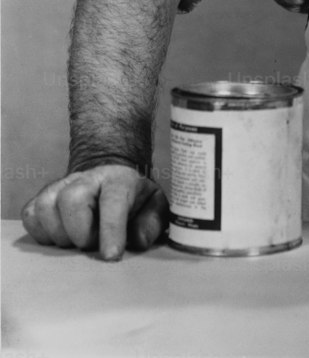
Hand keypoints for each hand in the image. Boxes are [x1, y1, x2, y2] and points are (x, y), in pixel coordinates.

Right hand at [21, 163, 168, 259]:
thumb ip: (152, 222)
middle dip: (81, 232)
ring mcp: (60, 186)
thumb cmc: (131, 199)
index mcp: (118, 179)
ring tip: (76, 240)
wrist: (107, 180)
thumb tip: (138, 241)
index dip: (111, 228)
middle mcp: (86, 178)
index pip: (113, 199)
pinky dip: (43, 233)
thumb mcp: (152, 206)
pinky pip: (31, 216)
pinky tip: (61, 236)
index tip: (111, 255)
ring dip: (60, 234)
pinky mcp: (41, 198)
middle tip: (91, 243)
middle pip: (72, 199)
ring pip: (46, 207)